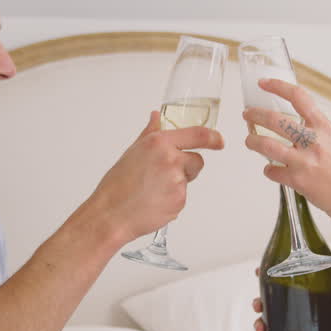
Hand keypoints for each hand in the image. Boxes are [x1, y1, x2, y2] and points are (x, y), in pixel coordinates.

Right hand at [92, 111, 223, 240]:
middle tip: (163, 175)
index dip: (213, 138)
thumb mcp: (133, 151)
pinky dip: (172, 199)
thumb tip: (156, 117)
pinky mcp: (179, 200)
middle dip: (187, 167)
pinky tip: (154, 201)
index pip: (197, 135)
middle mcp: (170, 159)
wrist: (111, 214)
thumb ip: (150, 133)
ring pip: (188, 180)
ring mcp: (177, 181)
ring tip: (153, 189)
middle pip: (197, 160)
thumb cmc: (117, 185)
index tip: (218, 141)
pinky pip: (183, 197)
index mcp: (159, 143)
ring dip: (177, 184)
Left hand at [241, 79, 330, 223]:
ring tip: (249, 140)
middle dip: (255, 115)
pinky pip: (272, 171)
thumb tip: (296, 123)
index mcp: (324, 127)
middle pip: (275, 120)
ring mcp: (304, 161)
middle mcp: (313, 141)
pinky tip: (271, 169)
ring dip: (252, 141)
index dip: (278, 86)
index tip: (264, 83)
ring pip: (266, 145)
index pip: (299, 97)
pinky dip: (269, 170)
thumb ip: (316, 131)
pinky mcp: (296, 180)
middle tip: (248, 114)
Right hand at [252, 278, 330, 330]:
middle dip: (257, 302)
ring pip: (265, 323)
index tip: (257, 272)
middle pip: (267, 302)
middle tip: (259, 306)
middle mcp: (291, 311)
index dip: (266, 276)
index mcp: (301, 297)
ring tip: (262, 328)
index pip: (280, 284)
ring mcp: (287, 329)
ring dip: (258, 324)